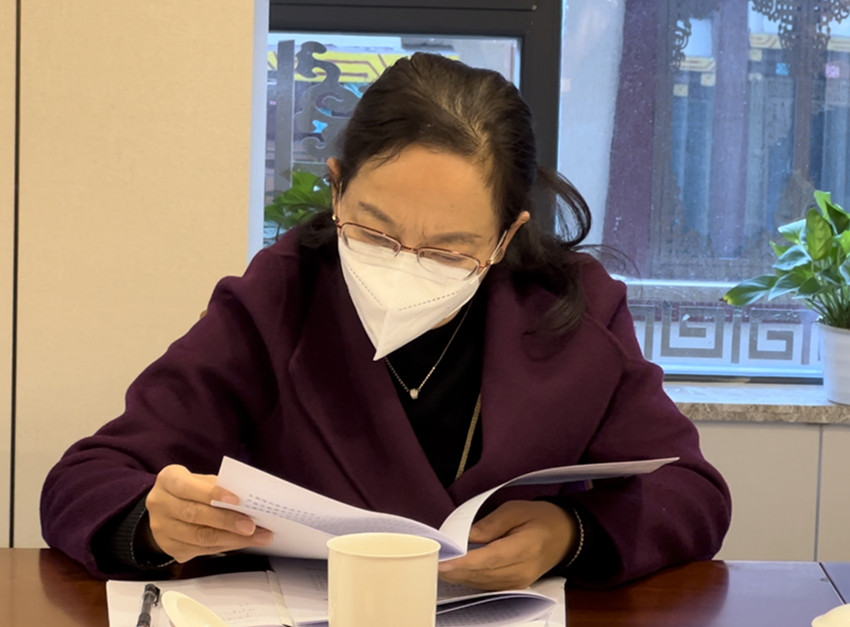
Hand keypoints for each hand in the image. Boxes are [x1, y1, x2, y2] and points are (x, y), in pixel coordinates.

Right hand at [145, 464, 272, 562]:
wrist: (166, 507)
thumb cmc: (190, 490)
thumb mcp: (201, 480)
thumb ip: (219, 487)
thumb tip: (248, 500)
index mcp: (168, 480)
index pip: (189, 487)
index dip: (213, 494)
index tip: (237, 500)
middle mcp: (160, 504)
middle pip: (195, 515)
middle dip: (227, 521)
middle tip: (252, 526)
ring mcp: (162, 528)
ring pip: (200, 537)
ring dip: (232, 539)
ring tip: (256, 537)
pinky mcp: (169, 547)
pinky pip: (201, 550)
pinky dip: (225, 546)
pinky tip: (242, 542)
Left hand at [438, 500, 576, 590]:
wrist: (564, 535)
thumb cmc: (539, 518)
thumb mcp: (515, 510)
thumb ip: (490, 524)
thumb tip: (465, 537)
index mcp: (526, 547)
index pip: (491, 559)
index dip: (465, 563)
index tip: (443, 562)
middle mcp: (522, 571)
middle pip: (483, 575)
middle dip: (455, 570)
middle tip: (430, 561)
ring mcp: (519, 582)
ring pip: (482, 583)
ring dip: (459, 576)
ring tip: (437, 565)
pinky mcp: (514, 586)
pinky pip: (487, 585)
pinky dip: (469, 578)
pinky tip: (454, 571)